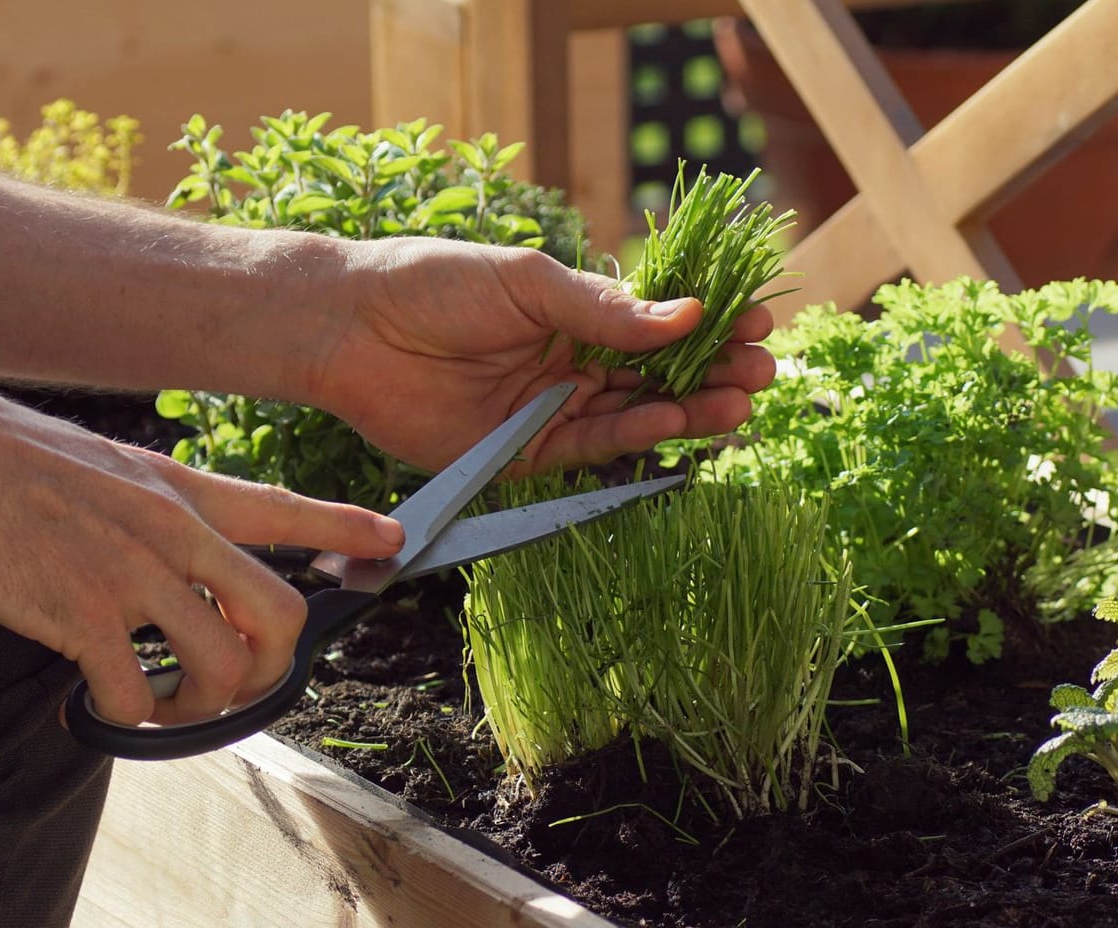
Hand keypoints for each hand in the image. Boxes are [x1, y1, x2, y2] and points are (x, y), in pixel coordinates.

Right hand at [0, 381, 402, 726]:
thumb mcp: (102, 464)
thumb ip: (154, 507)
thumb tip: (182, 553)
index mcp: (176, 490)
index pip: (283, 508)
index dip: (346, 529)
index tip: (393, 543)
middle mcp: (170, 530)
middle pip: (277, 614)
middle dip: (273, 666)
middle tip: (238, 684)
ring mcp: (129, 573)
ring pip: (221, 664)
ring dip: (202, 705)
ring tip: (163, 703)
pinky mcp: (78, 616)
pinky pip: (135, 693)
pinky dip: (128, 716)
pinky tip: (104, 707)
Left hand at [305, 238, 776, 474]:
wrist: (354, 330)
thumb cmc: (435, 284)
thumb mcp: (530, 284)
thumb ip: (606, 311)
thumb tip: (689, 314)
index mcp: (575, 314)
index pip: (660, 324)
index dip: (711, 325)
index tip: (759, 320)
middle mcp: (571, 364)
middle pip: (659, 376)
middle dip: (715, 372)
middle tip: (763, 371)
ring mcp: (550, 410)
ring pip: (636, 416)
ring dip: (689, 410)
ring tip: (737, 402)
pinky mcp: (524, 455)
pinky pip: (591, 449)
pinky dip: (635, 437)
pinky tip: (674, 421)